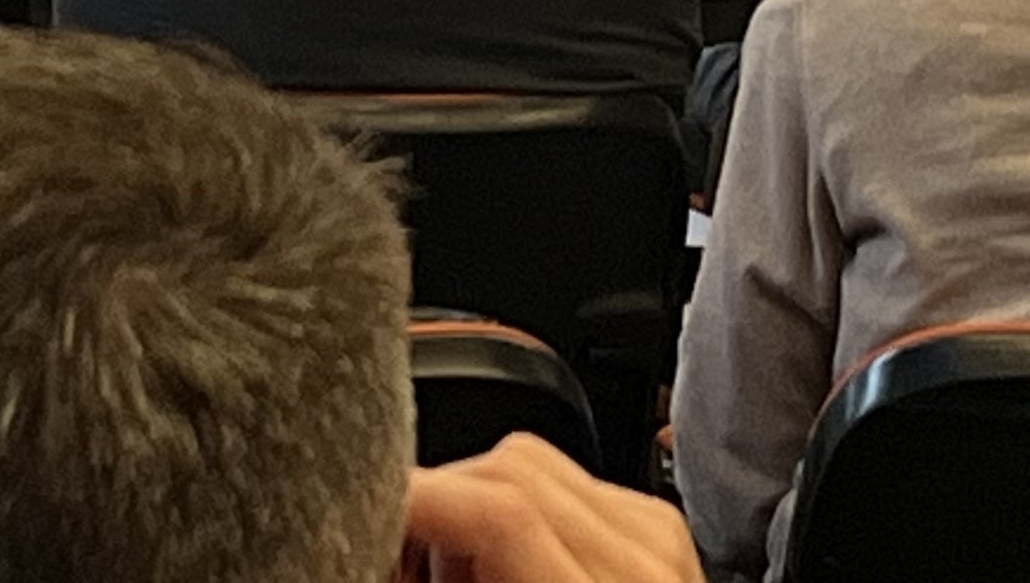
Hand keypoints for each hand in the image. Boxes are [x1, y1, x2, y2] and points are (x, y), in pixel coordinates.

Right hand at [399, 434, 699, 582]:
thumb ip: (454, 581)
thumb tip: (391, 546)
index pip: (502, 510)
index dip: (420, 493)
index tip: (370, 495)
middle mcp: (642, 560)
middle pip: (511, 467)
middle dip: (439, 500)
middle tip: (402, 552)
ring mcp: (657, 535)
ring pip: (530, 459)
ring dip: (474, 500)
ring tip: (458, 570)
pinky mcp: (659, 526)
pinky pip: (567, 481)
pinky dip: (519, 507)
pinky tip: (506, 561)